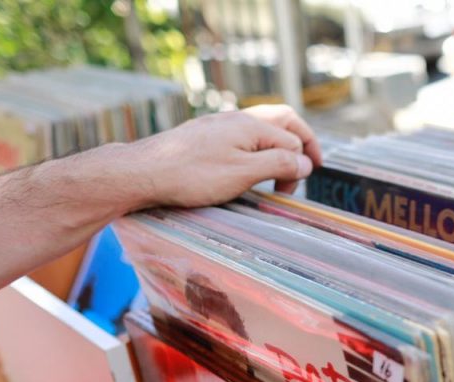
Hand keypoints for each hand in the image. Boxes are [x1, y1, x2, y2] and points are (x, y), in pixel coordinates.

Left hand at [129, 104, 322, 207]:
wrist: (143, 172)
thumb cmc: (192, 175)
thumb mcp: (243, 173)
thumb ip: (278, 164)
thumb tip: (305, 162)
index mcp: (251, 126)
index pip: (292, 140)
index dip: (301, 164)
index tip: (294, 190)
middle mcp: (238, 119)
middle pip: (283, 121)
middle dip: (300, 142)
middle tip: (309, 166)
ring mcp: (221, 125)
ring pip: (262, 128)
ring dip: (279, 147)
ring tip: (281, 171)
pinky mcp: (206, 136)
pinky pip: (244, 136)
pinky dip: (258, 150)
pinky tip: (250, 167)